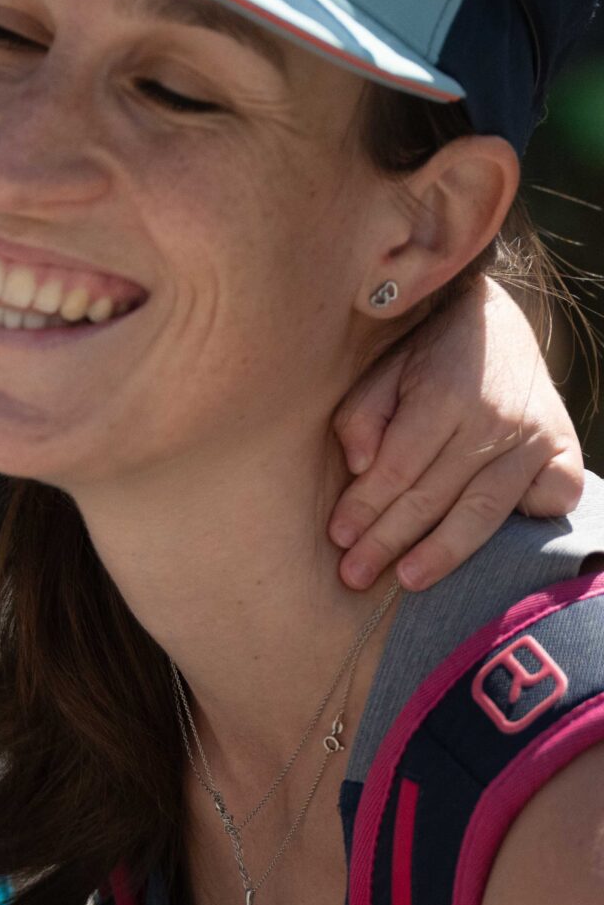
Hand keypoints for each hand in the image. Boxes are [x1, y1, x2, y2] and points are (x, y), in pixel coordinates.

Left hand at [329, 278, 582, 591]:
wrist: (494, 324)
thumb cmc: (424, 359)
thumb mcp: (381, 372)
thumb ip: (361, 417)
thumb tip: (359, 467)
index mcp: (444, 396)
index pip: (397, 468)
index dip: (365, 507)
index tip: (338, 538)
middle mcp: (495, 420)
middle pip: (434, 496)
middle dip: (389, 541)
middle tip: (355, 576)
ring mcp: (535, 438)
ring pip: (485, 509)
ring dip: (444, 551)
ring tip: (408, 580)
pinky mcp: (565, 449)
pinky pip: (553, 498)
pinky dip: (527, 523)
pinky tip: (496, 553)